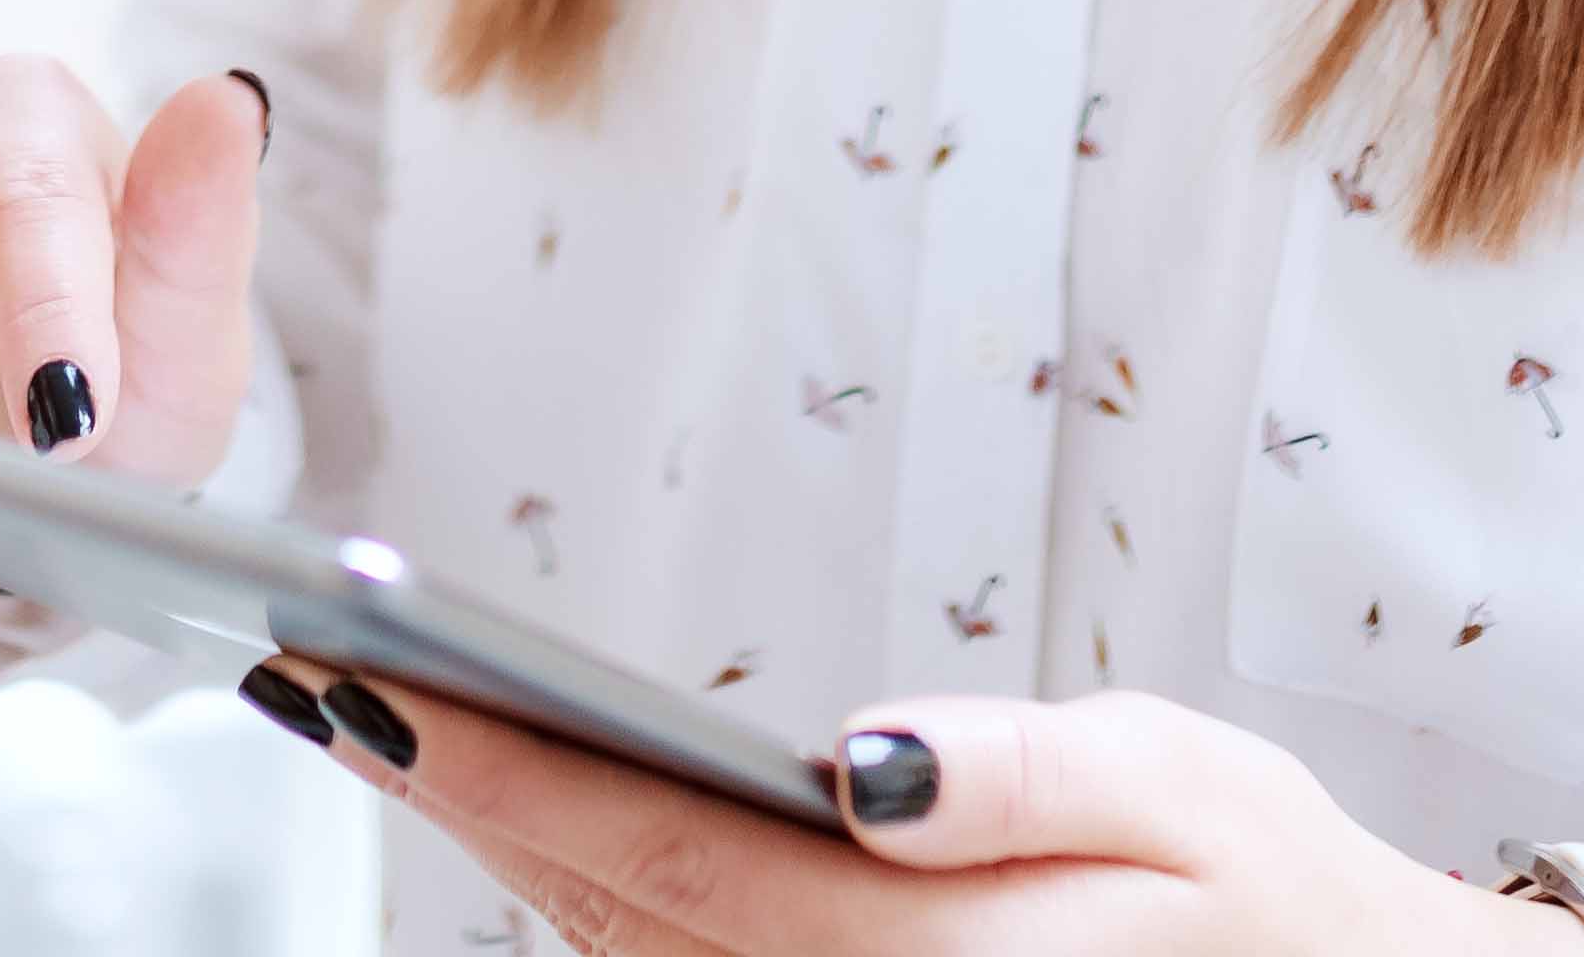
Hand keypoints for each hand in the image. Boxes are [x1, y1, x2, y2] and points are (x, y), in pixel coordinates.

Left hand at [261, 666, 1569, 955]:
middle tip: (306, 666)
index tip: (378, 686)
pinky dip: (579, 894)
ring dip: (494, 846)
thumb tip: (870, 763)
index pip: (677, 860)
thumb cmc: (1277, 900)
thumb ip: (1032, 781)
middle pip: (606, 917)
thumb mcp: (1196, 797)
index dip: (512, 777)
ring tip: (369, 710)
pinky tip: (512, 806)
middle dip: (457, 793)